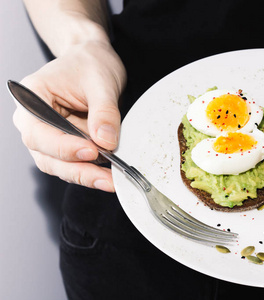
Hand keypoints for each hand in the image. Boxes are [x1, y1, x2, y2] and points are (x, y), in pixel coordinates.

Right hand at [13, 40, 125, 191]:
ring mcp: (48, 134)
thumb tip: (106, 141)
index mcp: (31, 97)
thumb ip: (104, 112)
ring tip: (111, 180)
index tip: (90, 151)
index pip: (37, 132)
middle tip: (105, 178)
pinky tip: (109, 174)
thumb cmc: (90, 64)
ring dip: (85, 175)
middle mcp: (33, 120)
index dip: (62, 147)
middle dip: (77, 170)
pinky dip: (90, 170)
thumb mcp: (101, 83)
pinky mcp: (65, 143)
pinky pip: (73, 162)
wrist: (94, 60)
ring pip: (59, 165)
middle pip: (46, 156)